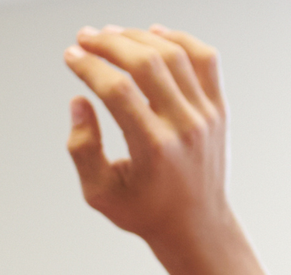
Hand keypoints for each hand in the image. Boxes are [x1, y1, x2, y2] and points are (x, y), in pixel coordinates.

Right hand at [65, 27, 230, 246]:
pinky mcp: (219, 108)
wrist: (196, 225)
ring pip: (174, 55)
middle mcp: (185, 127)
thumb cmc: (143, 210)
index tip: (70, 56)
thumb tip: (78, 101)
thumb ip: (82, 149)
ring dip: (138, 37)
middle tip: (85, 36)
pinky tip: (153, 34)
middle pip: (146, 64)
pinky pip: (204, 59)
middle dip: (110, 43)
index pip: (117, 91)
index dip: (89, 67)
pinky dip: (180, 39)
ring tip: (111, 33)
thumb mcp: (100, 193)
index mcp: (153, 149)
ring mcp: (207, 115)